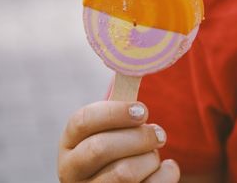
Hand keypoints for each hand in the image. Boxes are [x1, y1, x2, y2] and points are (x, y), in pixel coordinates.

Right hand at [57, 101, 179, 181]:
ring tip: (154, 153)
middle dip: (138, 137)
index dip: (115, 112)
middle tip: (158, 133)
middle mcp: (71, 171)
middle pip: (101, 148)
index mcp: (69, 143)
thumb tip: (137, 64)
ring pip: (124, 173)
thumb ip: (119, 110)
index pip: (83, 120)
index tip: (143, 110)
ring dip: (150, 158)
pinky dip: (166, 175)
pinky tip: (165, 168)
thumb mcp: (110, 131)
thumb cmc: (119, 150)